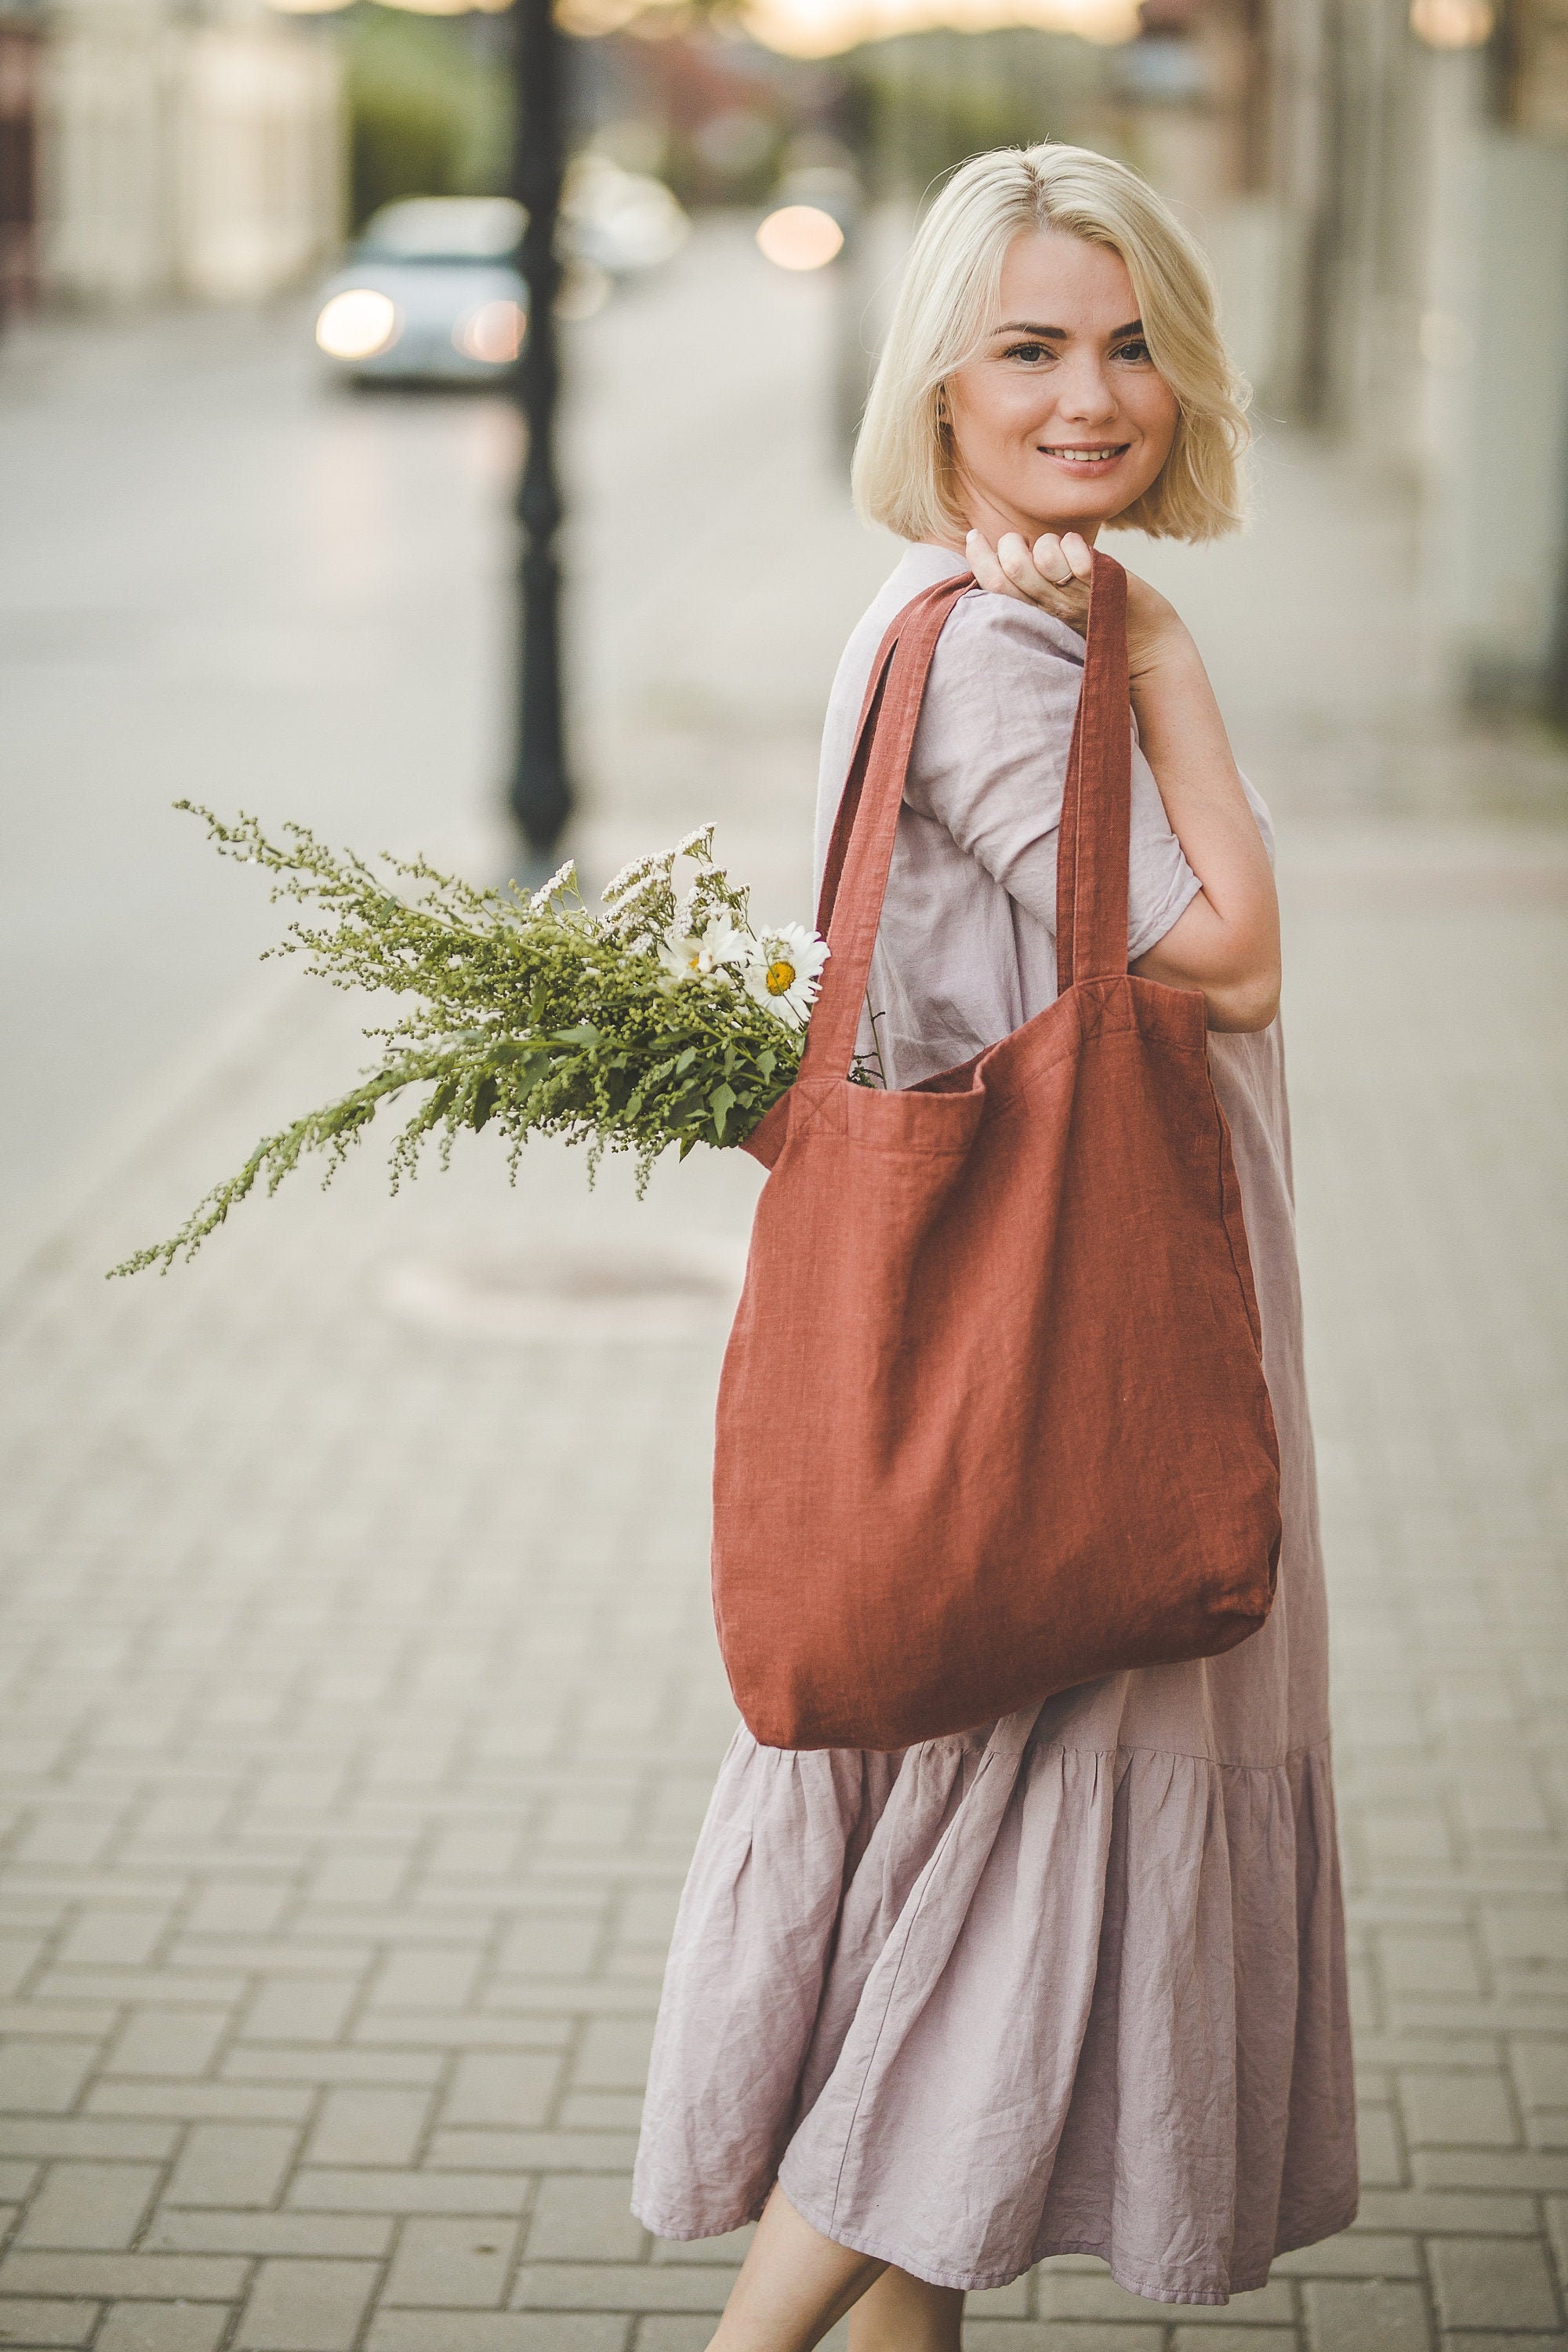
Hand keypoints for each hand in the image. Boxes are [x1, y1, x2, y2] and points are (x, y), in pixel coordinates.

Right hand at [965, 527, 1091, 633]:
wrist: (1135, 636)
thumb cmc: (1087, 615)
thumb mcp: (1047, 607)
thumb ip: (1023, 588)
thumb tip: (997, 557)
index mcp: (1030, 616)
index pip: (993, 585)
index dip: (978, 557)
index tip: (974, 536)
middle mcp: (1049, 609)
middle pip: (1014, 566)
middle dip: (1011, 542)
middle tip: (1022, 543)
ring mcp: (1073, 596)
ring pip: (1045, 556)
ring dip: (1048, 542)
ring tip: (1058, 550)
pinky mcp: (1099, 583)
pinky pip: (1075, 552)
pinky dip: (1073, 542)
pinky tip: (1078, 549)